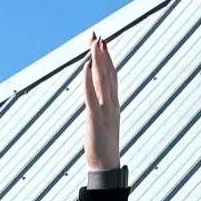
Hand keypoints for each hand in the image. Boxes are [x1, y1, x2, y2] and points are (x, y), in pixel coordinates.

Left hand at [83, 32, 120, 172]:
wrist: (106, 165)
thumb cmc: (103, 144)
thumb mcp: (103, 120)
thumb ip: (100, 105)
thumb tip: (95, 93)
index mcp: (114, 103)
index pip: (111, 75)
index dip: (106, 58)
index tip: (101, 42)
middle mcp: (112, 102)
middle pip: (108, 72)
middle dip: (101, 53)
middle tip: (96, 36)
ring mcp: (105, 109)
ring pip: (102, 79)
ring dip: (98, 60)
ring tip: (94, 44)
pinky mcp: (95, 117)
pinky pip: (91, 96)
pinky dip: (89, 80)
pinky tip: (86, 67)